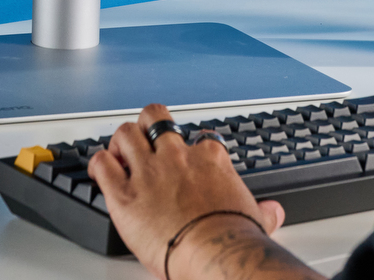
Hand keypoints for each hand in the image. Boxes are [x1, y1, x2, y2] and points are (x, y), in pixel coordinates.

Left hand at [90, 104, 316, 279]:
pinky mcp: (124, 193)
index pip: (198, 138)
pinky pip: (102, 163)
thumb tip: (274, 212)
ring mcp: (149, 171)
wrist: (214, 255)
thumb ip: (263, 211)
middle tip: (145, 142)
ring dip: (121, 141)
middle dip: (148, 126)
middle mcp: (177, 157)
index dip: (189, 148)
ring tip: (120, 154)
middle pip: (156, 118)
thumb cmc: (232, 240)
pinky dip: (99, 164)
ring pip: (126, 132)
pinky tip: (102, 171)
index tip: (186, 161)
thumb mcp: (253, 218)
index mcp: (210, 159)